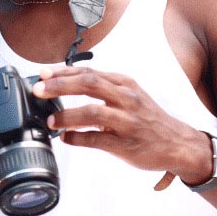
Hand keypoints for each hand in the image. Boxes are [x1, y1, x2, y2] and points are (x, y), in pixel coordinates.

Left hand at [32, 65, 210, 183]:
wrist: (178, 144)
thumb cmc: (147, 119)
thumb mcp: (128, 96)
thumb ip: (101, 90)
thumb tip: (63, 86)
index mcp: (124, 84)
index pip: (88, 72)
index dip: (62, 72)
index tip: (42, 74)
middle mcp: (126, 98)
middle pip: (88, 84)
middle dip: (60, 86)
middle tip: (38, 90)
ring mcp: (127, 121)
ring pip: (92, 111)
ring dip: (67, 116)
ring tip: (51, 121)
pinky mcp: (127, 144)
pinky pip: (97, 139)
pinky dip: (77, 138)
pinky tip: (66, 138)